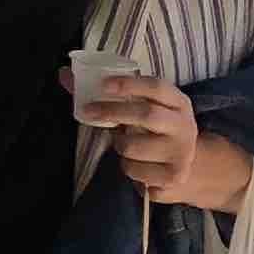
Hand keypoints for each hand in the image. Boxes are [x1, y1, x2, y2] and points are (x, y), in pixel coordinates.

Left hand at [78, 73, 252, 210]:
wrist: (189, 166)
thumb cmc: (155, 131)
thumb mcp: (144, 108)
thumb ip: (106, 93)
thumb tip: (65, 75)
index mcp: (178, 103)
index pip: (155, 87)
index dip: (129, 84)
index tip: (103, 85)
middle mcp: (184, 126)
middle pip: (146, 115)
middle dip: (112, 112)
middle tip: (88, 111)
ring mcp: (181, 154)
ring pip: (134, 148)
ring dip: (119, 146)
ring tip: (122, 145)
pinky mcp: (173, 178)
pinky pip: (136, 174)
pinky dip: (128, 170)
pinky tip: (135, 165)